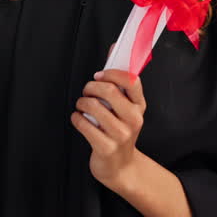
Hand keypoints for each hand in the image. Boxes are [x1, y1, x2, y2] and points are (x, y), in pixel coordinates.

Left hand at [71, 68, 146, 190]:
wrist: (121, 168)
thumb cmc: (119, 131)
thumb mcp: (125, 107)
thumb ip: (119, 80)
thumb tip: (114, 48)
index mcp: (139, 106)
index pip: (131, 80)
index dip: (112, 73)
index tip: (100, 74)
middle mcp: (133, 119)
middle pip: (109, 90)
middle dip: (91, 86)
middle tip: (87, 91)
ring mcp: (121, 135)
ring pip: (93, 106)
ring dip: (81, 102)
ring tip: (82, 106)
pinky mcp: (106, 148)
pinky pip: (83, 124)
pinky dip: (76, 118)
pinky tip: (79, 119)